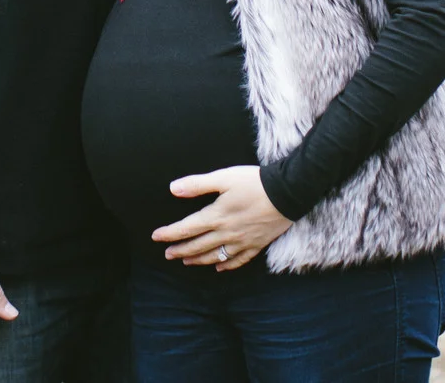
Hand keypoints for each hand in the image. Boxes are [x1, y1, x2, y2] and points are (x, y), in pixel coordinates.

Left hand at [153, 165, 292, 271]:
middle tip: (167, 254)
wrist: (288, 193)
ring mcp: (242, 241)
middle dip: (180, 250)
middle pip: (198, 245)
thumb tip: (173, 189)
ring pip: (215, 256)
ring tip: (186, 262)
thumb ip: (198, 184)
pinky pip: (238, 260)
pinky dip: (226, 265)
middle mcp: (226, 233)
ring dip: (198, 260)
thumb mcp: (224, 177)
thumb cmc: (254, 182)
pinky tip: (219, 267)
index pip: (186, 228)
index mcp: (216, 216)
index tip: (156, 237)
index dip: (170, 234)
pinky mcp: (256, 245)